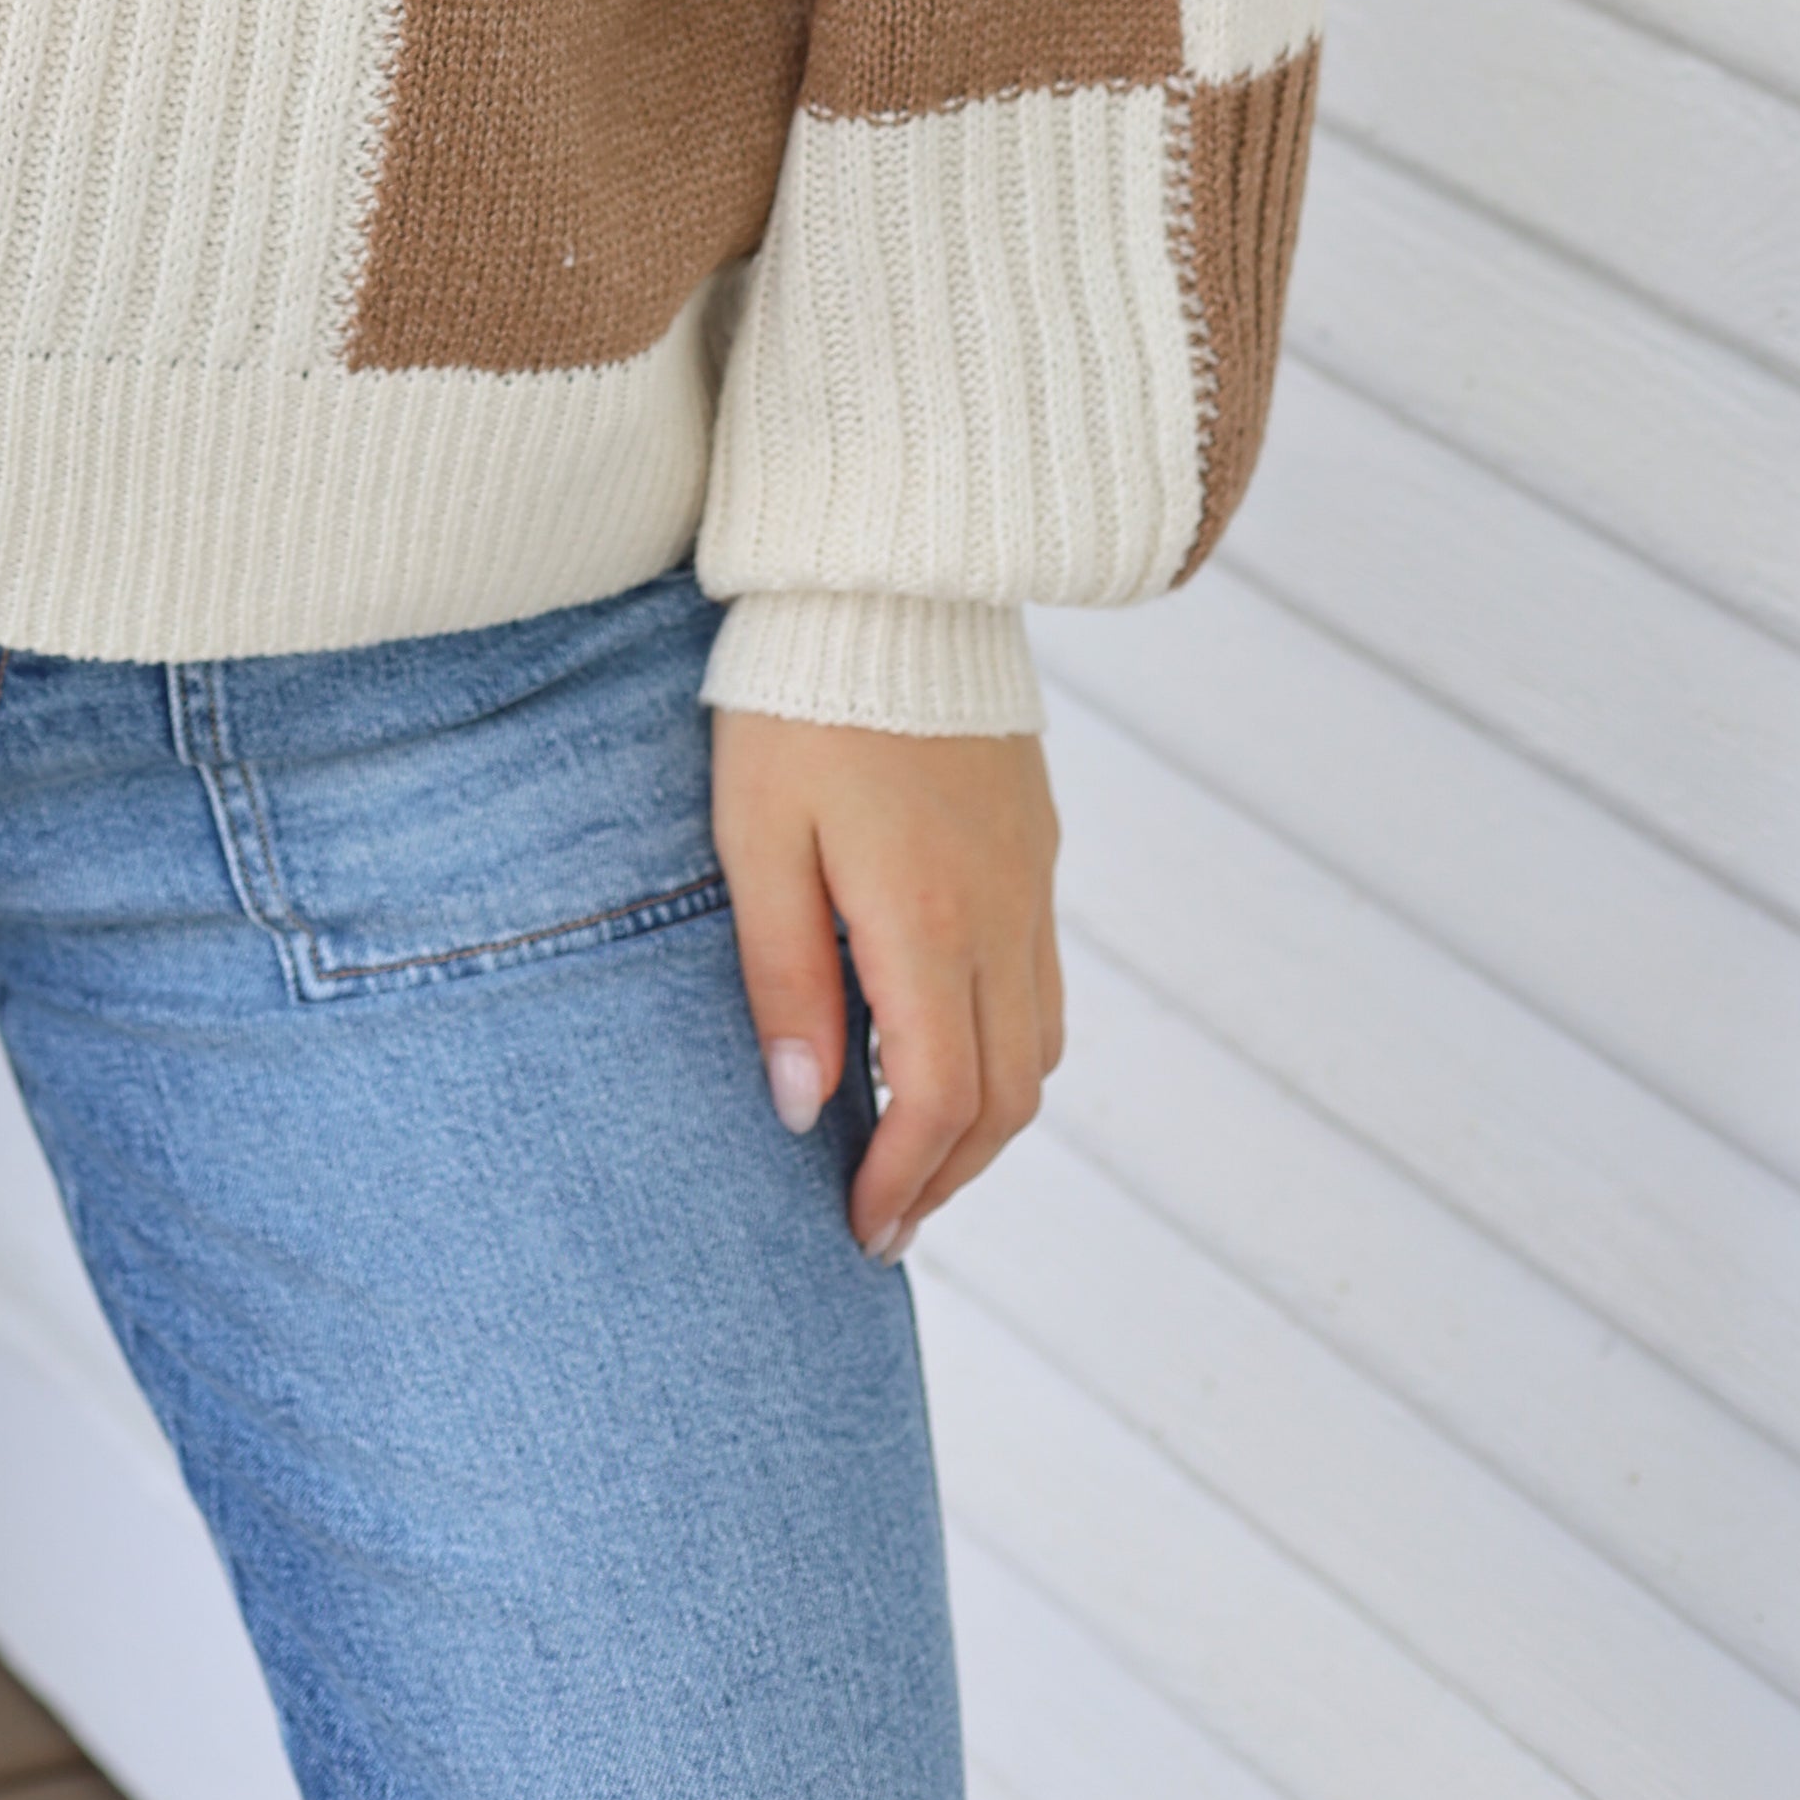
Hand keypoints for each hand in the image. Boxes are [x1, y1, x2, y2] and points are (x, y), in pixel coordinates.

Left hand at [712, 712, 1060, 1258]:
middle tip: (889, 1221)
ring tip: (913, 1148)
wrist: (887, 571)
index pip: (940, 1100)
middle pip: (1008, 1096)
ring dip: (984, 1116)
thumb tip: (806, 1108)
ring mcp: (1030, 874)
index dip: (904, 1181)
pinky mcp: (1034, 838)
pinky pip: (1041, 976)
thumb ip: (784, 977)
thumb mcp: (759, 837)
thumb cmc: (797, 699)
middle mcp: (1003, 910)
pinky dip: (1002, 1041)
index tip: (859, 1228)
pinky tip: (940, 1038)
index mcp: (929, 919)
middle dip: (952, 1176)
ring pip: (1040, 1042)